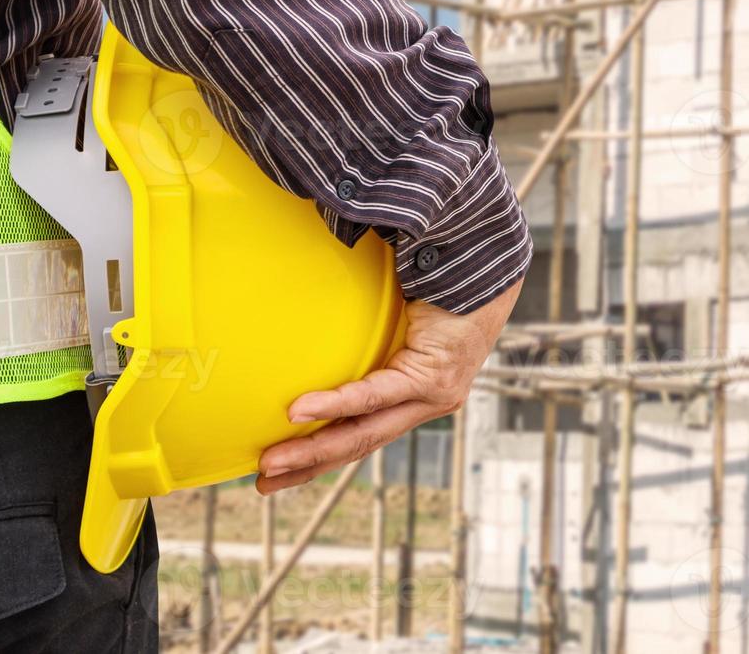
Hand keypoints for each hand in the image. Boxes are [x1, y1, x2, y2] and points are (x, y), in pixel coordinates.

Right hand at [255, 277, 523, 493]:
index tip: (281, 472)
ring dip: (312, 449)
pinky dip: (335, 404)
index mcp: (415, 396)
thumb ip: (357, 330)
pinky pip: (375, 395)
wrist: (485, 266)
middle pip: (357, 445)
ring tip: (270, 461)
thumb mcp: (390, 318)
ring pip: (363, 432)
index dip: (321, 455)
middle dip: (307, 466)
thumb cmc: (439, 284)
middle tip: (262, 480)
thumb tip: (303, 315)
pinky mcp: (432, 378)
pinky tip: (299, 412)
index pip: (361, 435)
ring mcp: (432, 396)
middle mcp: (425, 405)